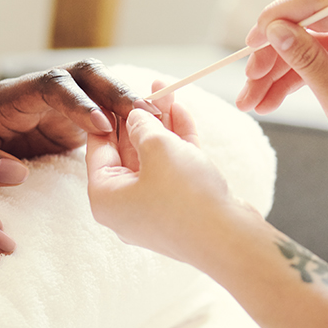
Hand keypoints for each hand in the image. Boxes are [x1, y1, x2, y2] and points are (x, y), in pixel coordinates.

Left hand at [0, 59, 152, 186]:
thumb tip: (14, 171)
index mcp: (7, 97)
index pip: (51, 85)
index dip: (79, 101)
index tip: (101, 125)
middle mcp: (35, 95)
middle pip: (83, 75)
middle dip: (115, 90)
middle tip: (145, 115)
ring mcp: (54, 108)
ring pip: (99, 91)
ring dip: (127, 103)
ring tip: (158, 124)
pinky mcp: (67, 125)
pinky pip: (102, 115)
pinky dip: (125, 123)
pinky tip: (147, 138)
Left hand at [85, 81, 235, 263]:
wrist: (229, 239)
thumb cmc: (184, 197)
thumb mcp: (158, 148)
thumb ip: (142, 126)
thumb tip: (136, 115)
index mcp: (105, 198)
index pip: (98, 149)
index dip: (106, 117)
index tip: (111, 93)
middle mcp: (125, 206)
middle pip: (127, 151)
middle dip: (139, 117)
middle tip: (145, 87)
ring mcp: (154, 208)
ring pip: (154, 157)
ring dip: (160, 124)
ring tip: (166, 90)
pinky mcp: (181, 207)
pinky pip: (173, 168)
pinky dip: (176, 142)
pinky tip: (181, 111)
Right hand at [236, 0, 327, 159]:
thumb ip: (308, 62)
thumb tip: (275, 30)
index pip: (316, 5)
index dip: (279, 16)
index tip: (254, 41)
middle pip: (298, 28)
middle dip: (269, 55)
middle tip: (250, 80)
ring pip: (294, 50)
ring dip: (268, 76)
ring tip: (250, 102)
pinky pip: (300, 66)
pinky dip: (280, 84)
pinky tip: (266, 102)